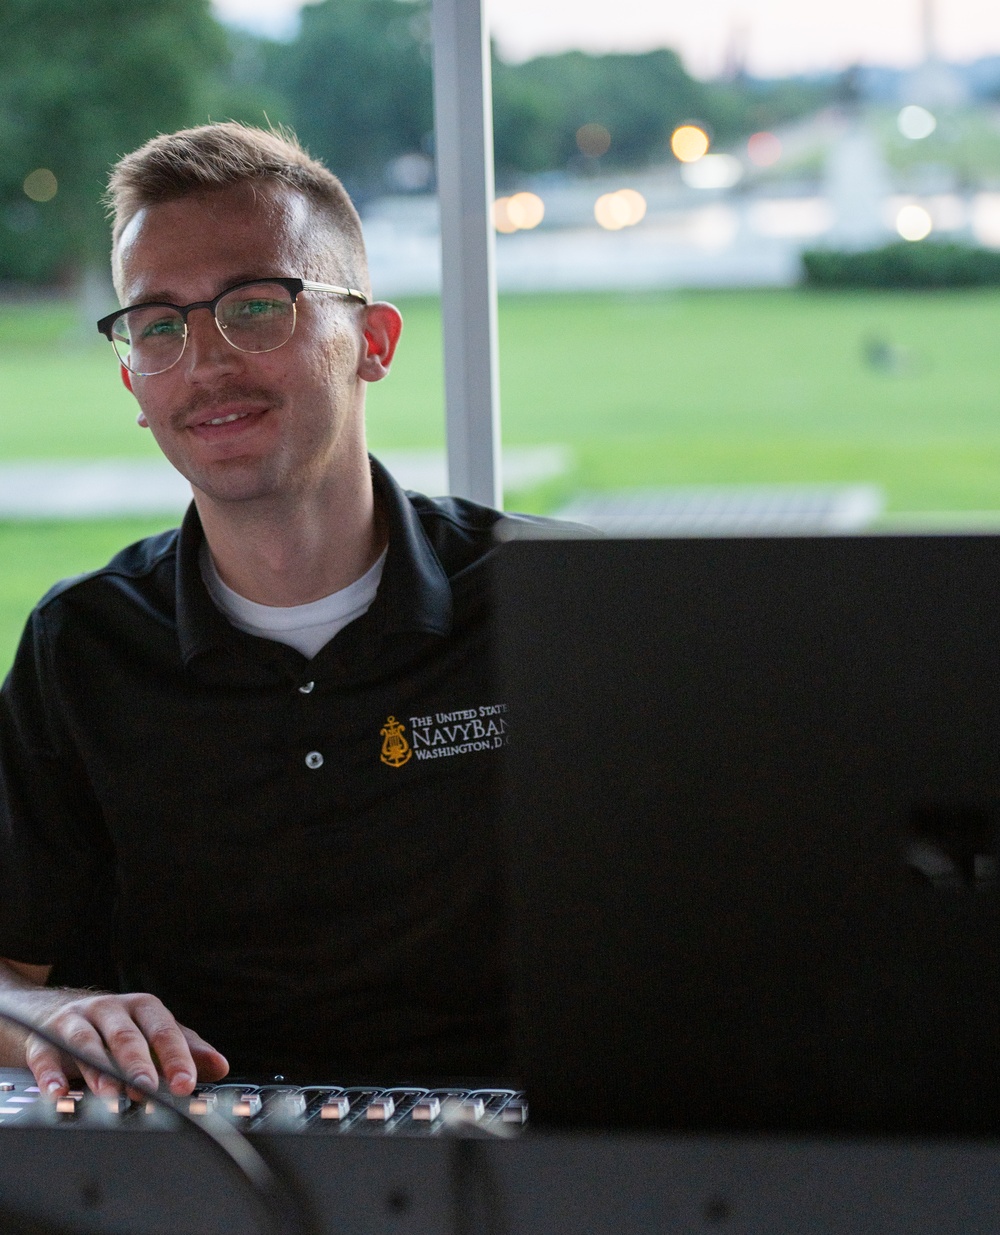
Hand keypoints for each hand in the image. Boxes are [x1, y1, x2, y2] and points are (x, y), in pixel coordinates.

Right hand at [22, 990, 228, 1098]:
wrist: (57, 1010)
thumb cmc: (116, 1027)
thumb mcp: (153, 1033)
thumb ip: (185, 1049)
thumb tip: (220, 1066)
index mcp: (141, 1008)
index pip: (163, 1030)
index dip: (176, 1057)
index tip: (185, 1084)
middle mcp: (109, 1009)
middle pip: (126, 1035)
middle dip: (138, 1063)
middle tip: (148, 1089)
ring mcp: (75, 1021)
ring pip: (87, 1043)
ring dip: (99, 1071)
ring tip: (110, 1096)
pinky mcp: (43, 1038)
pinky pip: (45, 1055)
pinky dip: (50, 1074)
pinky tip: (58, 1093)